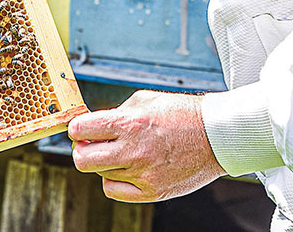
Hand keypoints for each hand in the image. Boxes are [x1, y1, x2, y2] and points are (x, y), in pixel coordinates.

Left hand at [69, 90, 225, 201]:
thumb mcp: (144, 100)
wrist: (215, 135)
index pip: (80, 130)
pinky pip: (114, 191)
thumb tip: (91, 125)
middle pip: (82, 159)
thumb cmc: (180, 113)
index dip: (76, 129)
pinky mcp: (152, 192)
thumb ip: (115, 113)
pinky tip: (127, 169)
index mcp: (129, 124)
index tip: (81, 129)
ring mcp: (143, 174)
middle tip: (90, 144)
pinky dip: (115, 181)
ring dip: (104, 163)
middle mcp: (133, 151)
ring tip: (121, 152)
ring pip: (99, 174)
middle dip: (81, 150)